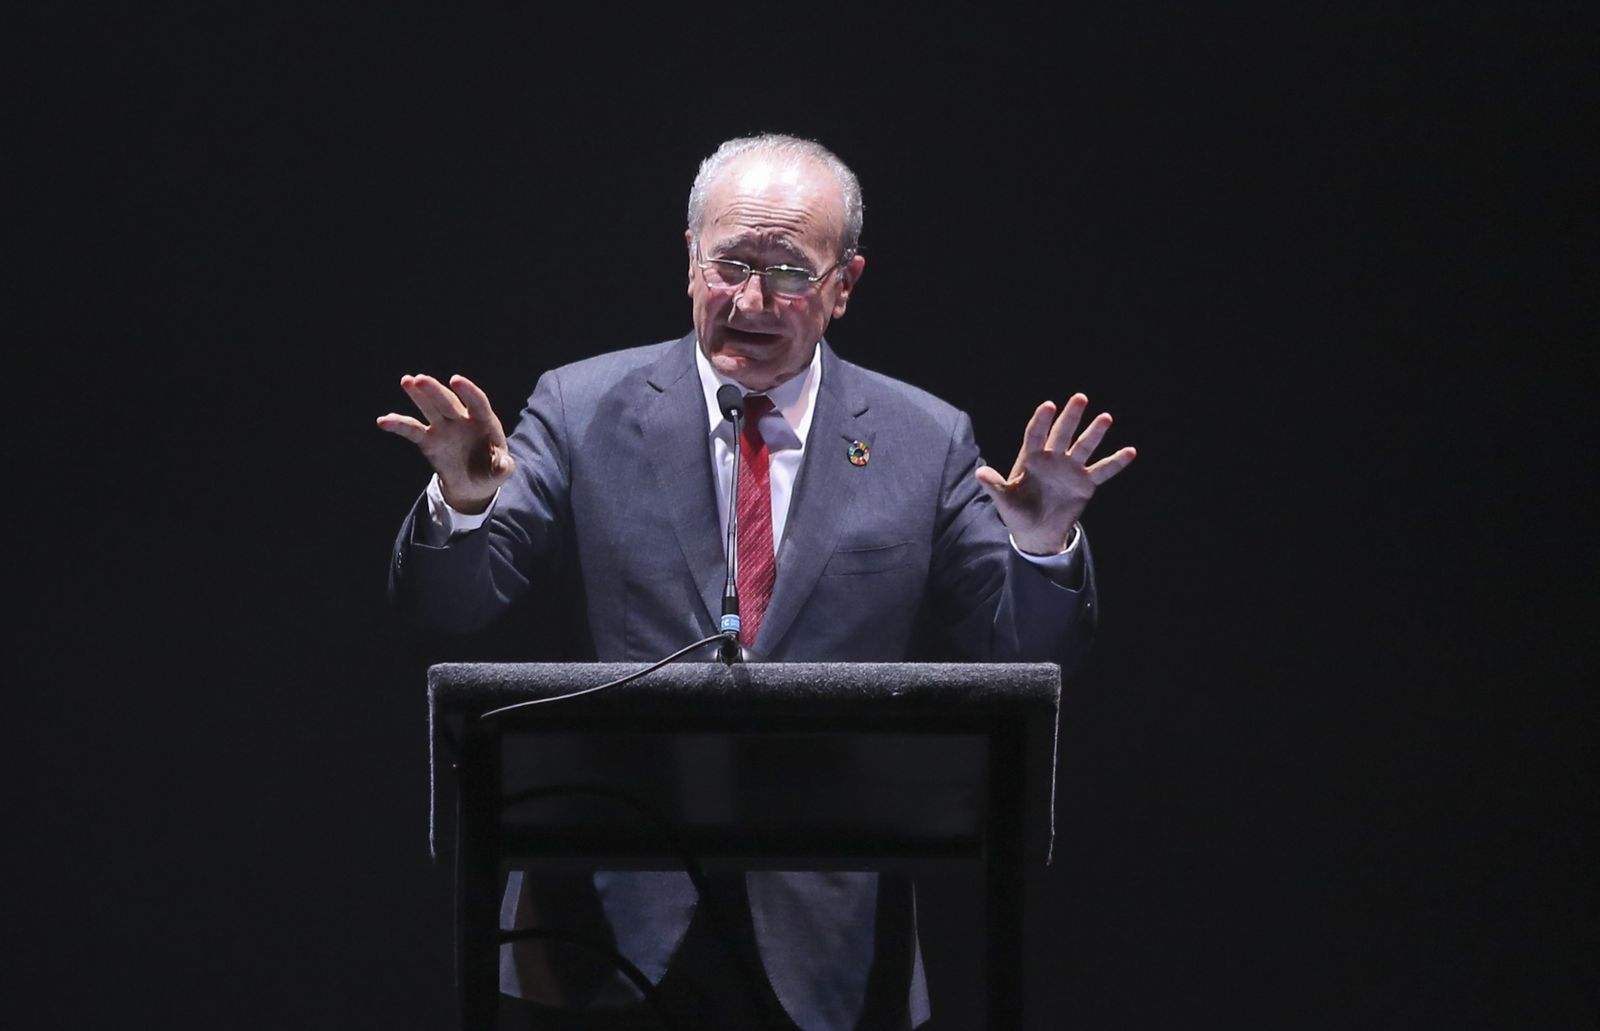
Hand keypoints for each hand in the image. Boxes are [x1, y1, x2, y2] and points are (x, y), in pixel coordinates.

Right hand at [376, 374, 513, 513]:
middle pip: (448, 402)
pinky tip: (383, 421)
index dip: (468, 391)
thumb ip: (503, 467)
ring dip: (418, 395)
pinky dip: (398, 425)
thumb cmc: (491, 471)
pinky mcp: (428, 440)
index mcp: (485, 422)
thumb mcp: (501, 472)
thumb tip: (504, 466)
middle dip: (435, 391)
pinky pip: (412, 430)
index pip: (477, 403)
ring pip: (430, 408)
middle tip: (420, 379)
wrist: (474, 484)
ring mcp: (444, 428)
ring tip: (407, 381)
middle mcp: (462, 420)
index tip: (456, 380)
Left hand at [975, 393, 1136, 554]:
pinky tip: (1130, 451)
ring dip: (1094, 433)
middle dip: (1070, 417)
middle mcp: (1053, 458)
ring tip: (1105, 418)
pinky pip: (1103, 471)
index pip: (1036, 434)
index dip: (1042, 421)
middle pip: (1062, 434)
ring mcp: (1071, 469)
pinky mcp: (1085, 484)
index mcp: (1031, 458)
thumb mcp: (1005, 500)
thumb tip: (980, 473)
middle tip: (1080, 398)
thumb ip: (995, 486)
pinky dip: (1116, 462)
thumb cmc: (1017, 512)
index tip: (1049, 406)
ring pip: (1084, 447)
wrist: (1036, 531)